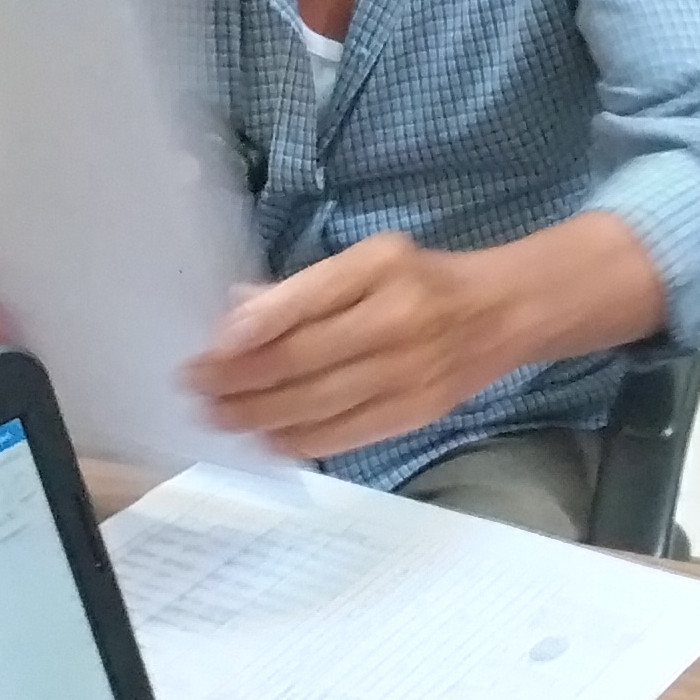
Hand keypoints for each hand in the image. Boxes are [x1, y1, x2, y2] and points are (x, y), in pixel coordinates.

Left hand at [183, 232, 511, 460]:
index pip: (308, 300)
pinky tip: (263, 439)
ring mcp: (407, 374)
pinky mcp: (415, 412)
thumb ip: (305, 287)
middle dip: (240, 379)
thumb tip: (236, 312)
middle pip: (304, 359)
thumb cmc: (425, 279)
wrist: (506, 314)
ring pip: (319, 402)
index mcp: (381, 270)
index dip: (255, 327)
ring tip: (216, 418)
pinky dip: (299, 440)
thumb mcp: (371, 259)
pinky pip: (346, 433)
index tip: (209, 347)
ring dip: (258, 414)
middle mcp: (395, 321)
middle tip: (193, 388)